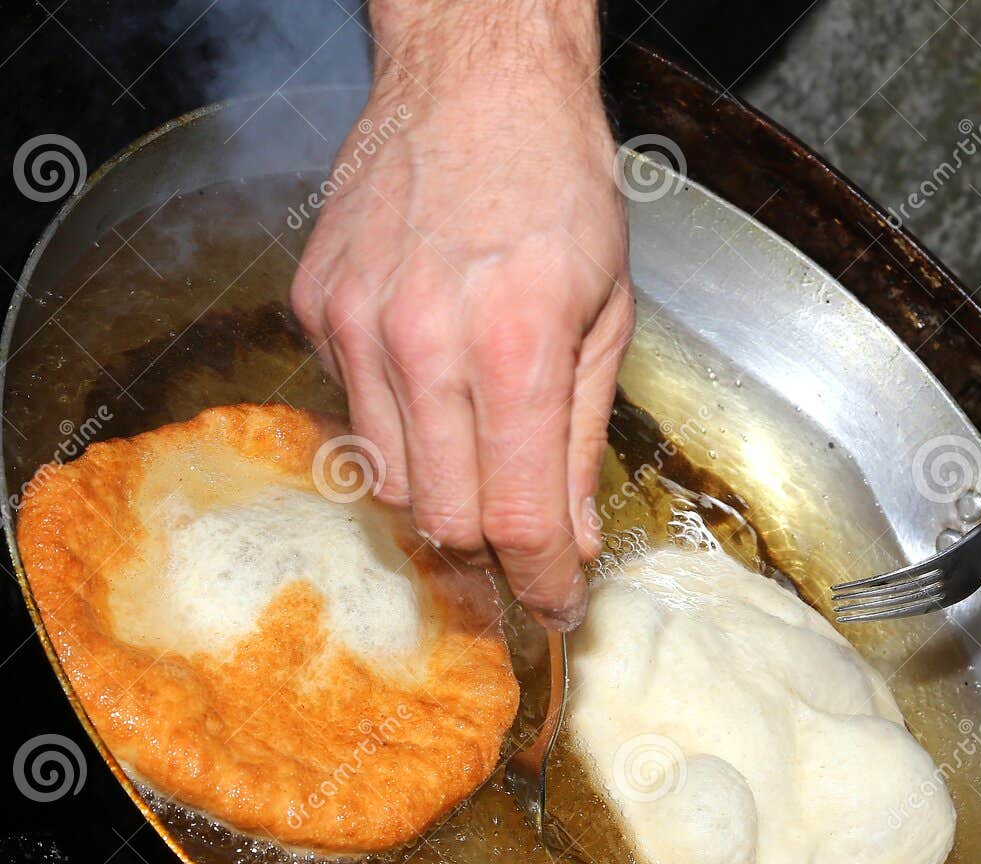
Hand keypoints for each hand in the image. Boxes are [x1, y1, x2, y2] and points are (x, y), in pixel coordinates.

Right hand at [291, 0, 631, 629]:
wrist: (474, 81)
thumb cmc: (560, 187)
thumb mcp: (607, 317)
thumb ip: (582, 442)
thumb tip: (572, 543)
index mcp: (515, 347)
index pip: (519, 519)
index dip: (542, 584)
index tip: (557, 609)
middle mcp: (423, 343)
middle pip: (442, 518)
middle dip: (490, 559)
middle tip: (522, 560)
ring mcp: (356, 325)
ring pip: (387, 482)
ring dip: (440, 504)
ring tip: (481, 484)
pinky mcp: (316, 307)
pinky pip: (353, 415)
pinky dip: (399, 435)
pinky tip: (435, 402)